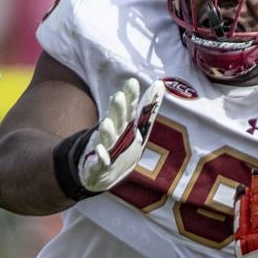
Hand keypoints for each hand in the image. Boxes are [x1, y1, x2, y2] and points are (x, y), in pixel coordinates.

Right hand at [77, 77, 165, 192]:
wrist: (99, 175)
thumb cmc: (121, 147)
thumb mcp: (137, 129)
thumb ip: (147, 109)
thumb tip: (159, 83)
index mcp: (125, 126)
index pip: (129, 109)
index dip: (131, 97)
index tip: (132, 82)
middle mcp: (114, 135)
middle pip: (117, 121)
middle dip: (117, 110)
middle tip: (118, 96)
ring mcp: (105, 150)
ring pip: (107, 140)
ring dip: (107, 132)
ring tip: (107, 123)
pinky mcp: (97, 166)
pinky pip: (99, 162)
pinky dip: (100, 157)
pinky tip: (98, 150)